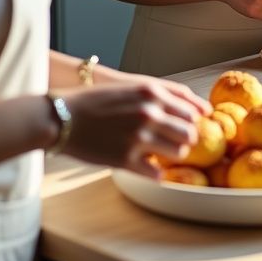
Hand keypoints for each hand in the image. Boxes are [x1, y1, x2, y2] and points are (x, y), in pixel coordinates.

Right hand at [63, 77, 210, 175]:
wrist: (62, 117)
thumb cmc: (95, 100)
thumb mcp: (129, 87)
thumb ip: (156, 94)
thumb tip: (185, 105)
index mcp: (151, 92)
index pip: (190, 107)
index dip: (197, 117)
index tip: (199, 123)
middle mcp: (149, 113)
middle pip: (189, 131)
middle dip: (188, 138)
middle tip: (180, 142)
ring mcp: (139, 137)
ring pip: (178, 152)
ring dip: (174, 155)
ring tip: (165, 156)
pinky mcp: (126, 160)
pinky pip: (156, 173)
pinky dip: (157, 173)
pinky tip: (151, 170)